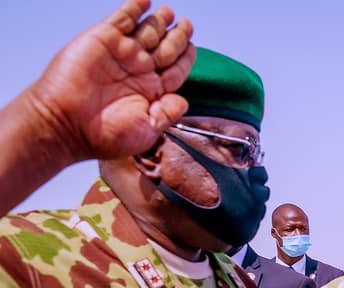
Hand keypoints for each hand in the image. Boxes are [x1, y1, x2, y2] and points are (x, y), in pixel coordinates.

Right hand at [27, 0, 195, 162]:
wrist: (66, 124)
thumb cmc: (104, 135)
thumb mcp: (147, 130)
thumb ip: (168, 113)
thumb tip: (185, 101)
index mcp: (150, 91)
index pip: (175, 69)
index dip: (186, 58)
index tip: (193, 47)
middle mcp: (136, 70)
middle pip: (165, 47)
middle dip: (178, 36)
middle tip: (187, 25)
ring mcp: (120, 53)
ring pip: (147, 31)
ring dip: (159, 21)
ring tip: (170, 12)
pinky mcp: (102, 39)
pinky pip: (122, 18)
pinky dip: (134, 8)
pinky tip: (146, 1)